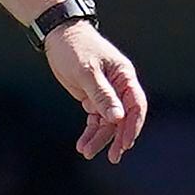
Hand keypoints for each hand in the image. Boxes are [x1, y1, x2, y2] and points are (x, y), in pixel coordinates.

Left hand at [47, 22, 146, 164]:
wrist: (58, 36)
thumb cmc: (76, 48)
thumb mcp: (87, 72)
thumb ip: (102, 95)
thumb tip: (118, 118)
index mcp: (125, 77)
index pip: (136, 106)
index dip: (133, 126)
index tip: (126, 144)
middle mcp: (119, 87)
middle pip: (123, 118)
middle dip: (118, 138)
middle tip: (113, 157)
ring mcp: (106, 94)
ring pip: (108, 122)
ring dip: (100, 138)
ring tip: (86, 152)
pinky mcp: (92, 98)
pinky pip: (95, 120)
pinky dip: (90, 132)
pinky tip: (83, 144)